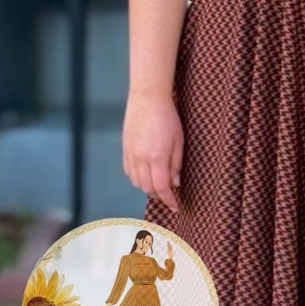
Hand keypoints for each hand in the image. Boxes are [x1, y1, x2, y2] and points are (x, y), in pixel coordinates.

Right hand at [124, 90, 183, 210]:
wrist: (147, 99)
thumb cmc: (167, 118)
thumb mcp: (179, 141)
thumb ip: (176, 164)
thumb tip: (175, 183)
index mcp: (156, 157)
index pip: (161, 187)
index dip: (169, 200)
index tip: (175, 207)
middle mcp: (141, 159)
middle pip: (148, 188)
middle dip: (160, 196)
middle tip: (169, 197)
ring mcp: (130, 154)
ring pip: (137, 182)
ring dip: (148, 188)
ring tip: (159, 187)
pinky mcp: (125, 149)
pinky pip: (129, 172)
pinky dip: (137, 179)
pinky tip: (145, 177)